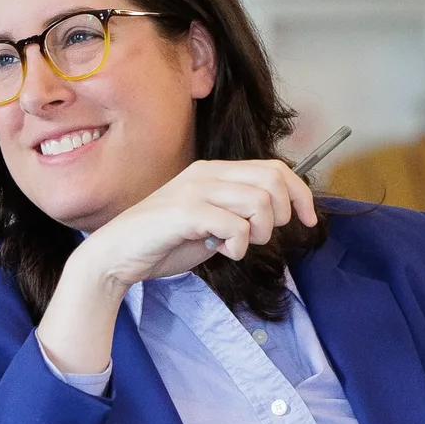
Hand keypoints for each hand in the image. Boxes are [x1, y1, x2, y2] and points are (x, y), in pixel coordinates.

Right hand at [36, 159, 317, 373]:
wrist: (117, 255)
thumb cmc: (163, 241)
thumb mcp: (210, 222)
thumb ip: (238, 213)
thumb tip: (275, 216)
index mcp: (214, 171)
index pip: (274, 168)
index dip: (300, 193)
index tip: (308, 220)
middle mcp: (206, 174)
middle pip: (273, 181)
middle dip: (280, 215)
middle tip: (260, 237)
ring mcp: (195, 190)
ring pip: (259, 202)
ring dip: (259, 232)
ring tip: (238, 245)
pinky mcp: (185, 212)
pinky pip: (234, 225)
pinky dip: (239, 245)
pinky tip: (225, 252)